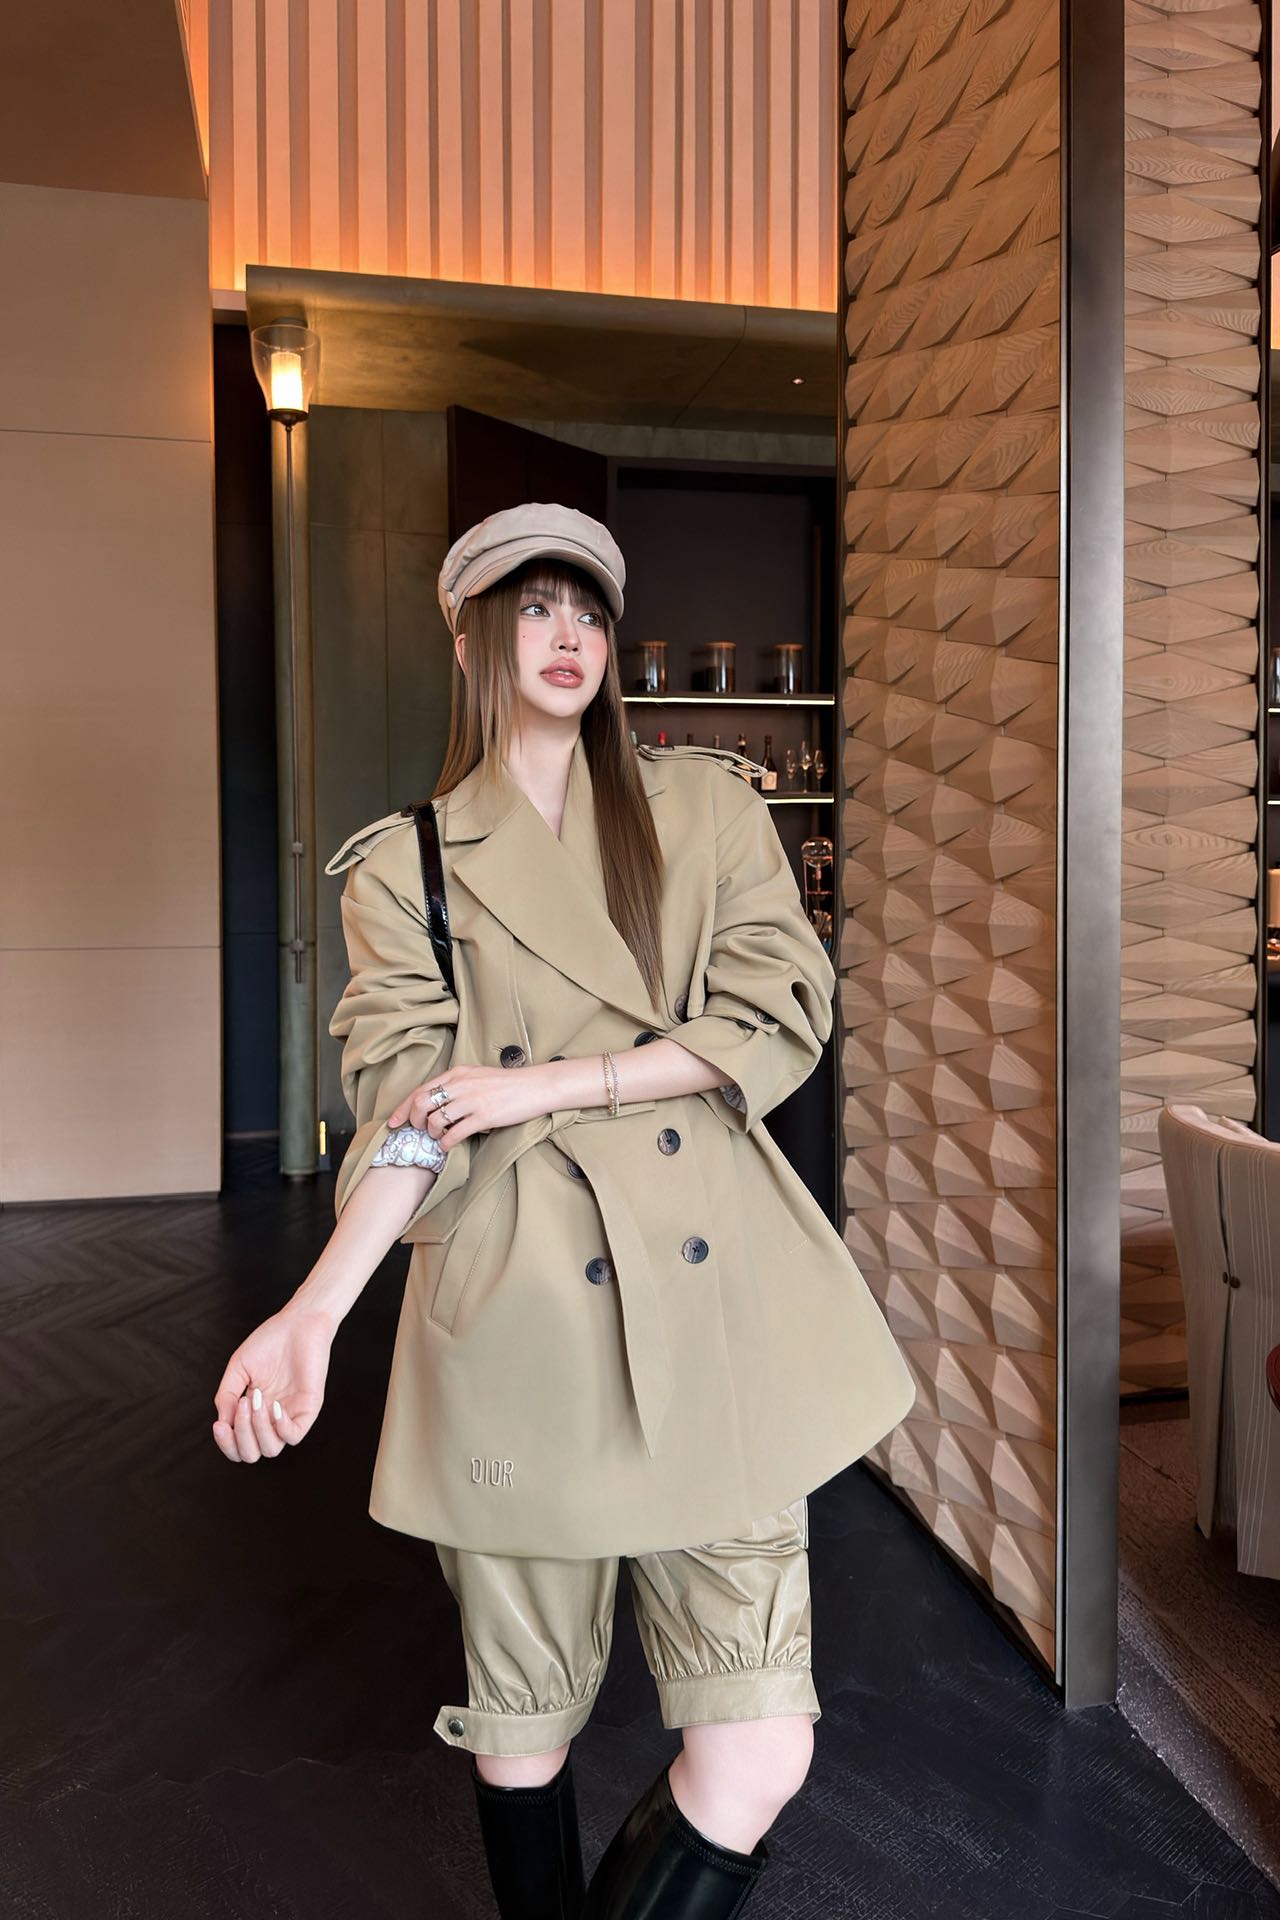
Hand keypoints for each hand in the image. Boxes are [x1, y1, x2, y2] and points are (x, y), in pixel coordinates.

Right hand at [211, 1304, 333, 1461]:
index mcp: (253, 1412)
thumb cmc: (269, 1342)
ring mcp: (289, 1415)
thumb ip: (226, 1396)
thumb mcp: (238, 1369)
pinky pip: (293, 1436)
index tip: (219, 1425)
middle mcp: (270, 1419)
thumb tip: (222, 1423)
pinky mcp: (308, 1409)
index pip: (237, 1446)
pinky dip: (280, 1428)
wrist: (298, 1323)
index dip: (226, 1443)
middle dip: (240, 1436)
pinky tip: (275, 1405)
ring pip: (271, 1449)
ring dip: (257, 1429)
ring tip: (256, 1399)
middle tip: (242, 1404)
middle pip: (251, 1453)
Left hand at [386, 1061, 562, 1143]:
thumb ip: (456, 1085)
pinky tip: (448, 1145)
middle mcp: (461, 1084)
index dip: (403, 1108)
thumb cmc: (507, 1084)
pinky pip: (454, 1133)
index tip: (393, 1123)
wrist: (535, 1087)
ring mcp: (472, 1100)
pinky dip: (445, 1142)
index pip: (421, 1090)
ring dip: (432, 1133)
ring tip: (438, 1136)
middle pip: (422, 1103)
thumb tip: (435, 1103)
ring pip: (435, 1119)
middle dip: (414, 1121)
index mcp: (457, 1073)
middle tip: (420, 1131)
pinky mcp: (484, 1116)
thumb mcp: (477, 1076)